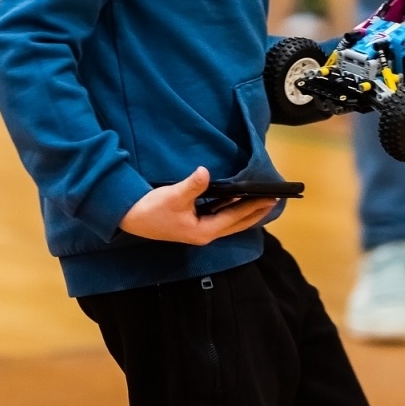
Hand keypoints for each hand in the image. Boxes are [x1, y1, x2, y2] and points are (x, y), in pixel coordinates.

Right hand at [118, 167, 277, 245]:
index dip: (253, 207)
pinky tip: (237, 199)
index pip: (235, 217)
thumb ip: (192, 185)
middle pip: (237, 223)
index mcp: (203, 231)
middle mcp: (205, 233)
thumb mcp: (173, 196)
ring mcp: (200, 229)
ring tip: (261, 200)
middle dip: (255, 212)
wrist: (130, 218)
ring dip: (245, 211)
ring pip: (229, 221)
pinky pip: (220, 216)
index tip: (270, 198)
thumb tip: (205, 172)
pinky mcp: (194, 224)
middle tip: (274, 200)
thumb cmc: (152, 209)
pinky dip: (231, 208)